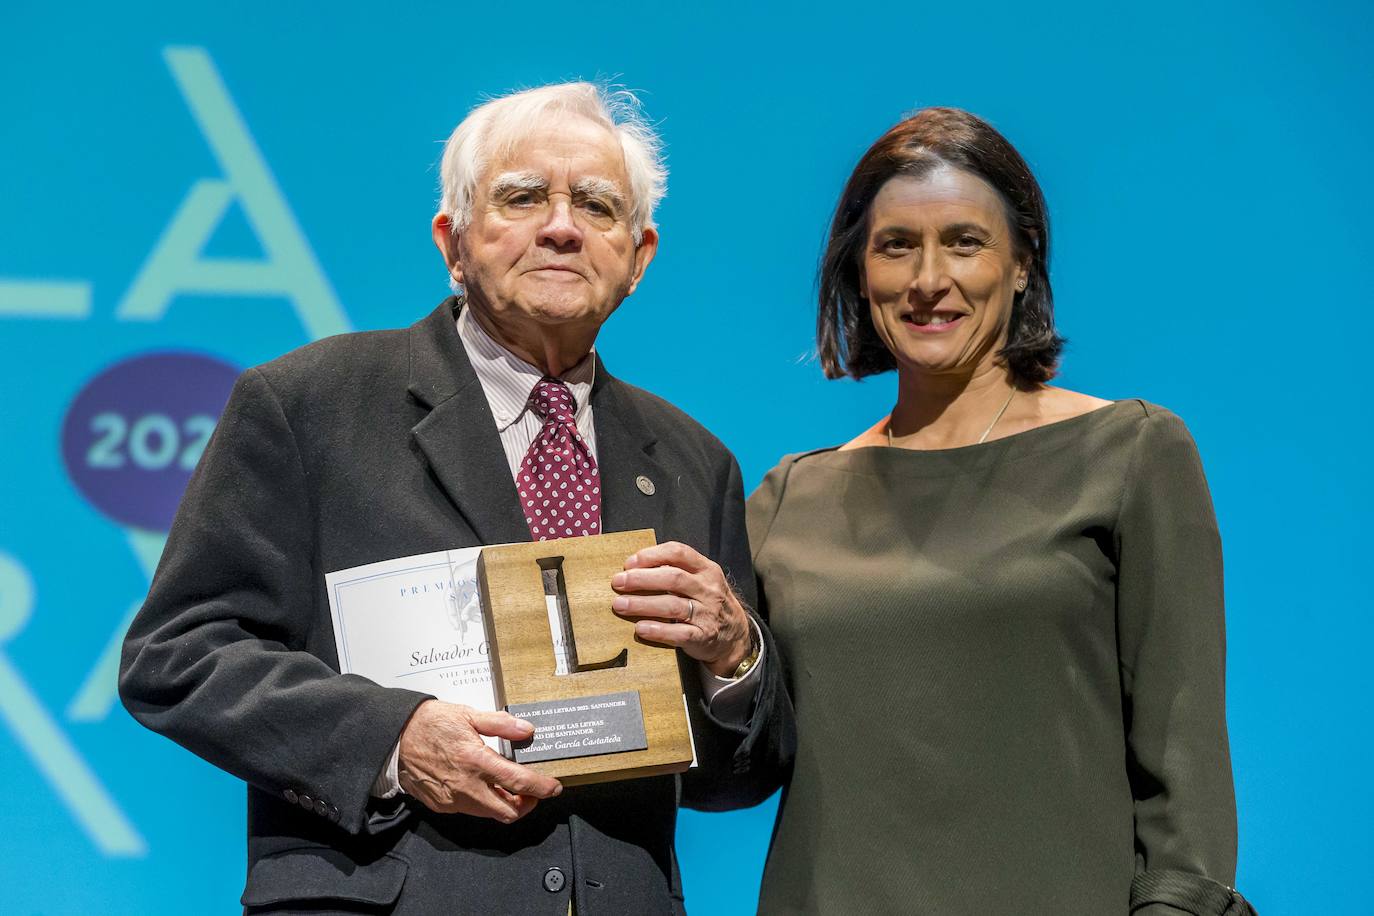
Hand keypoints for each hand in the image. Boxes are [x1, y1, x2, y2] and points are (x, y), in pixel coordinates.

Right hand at [397, 700, 561, 821]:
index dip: (541, 787)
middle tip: (532, 791)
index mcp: (476, 760)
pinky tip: (483, 786)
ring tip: (508, 787)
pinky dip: (483, 803)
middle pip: (508, 811)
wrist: (395, 738)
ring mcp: (453, 800)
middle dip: (526, 804)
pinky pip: (470, 811)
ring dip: (505, 805)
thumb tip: (526, 730)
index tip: (553, 788)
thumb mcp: (467, 715)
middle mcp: (466, 786)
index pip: (518, 782)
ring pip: (489, 814)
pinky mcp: (442, 806)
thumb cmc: (429, 723)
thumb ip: (500, 724)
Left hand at [610, 541, 752, 677]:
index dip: (652, 555)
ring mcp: (707, 613)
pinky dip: (659, 631)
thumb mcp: (700, 580)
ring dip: (643, 604)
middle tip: (618, 582)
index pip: (679, 553)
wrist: (734, 635)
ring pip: (673, 606)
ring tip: (620, 605)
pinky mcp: (703, 636)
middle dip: (642, 579)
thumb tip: (634, 568)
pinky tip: (641, 629)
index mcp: (706, 569)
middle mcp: (708, 589)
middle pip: (673, 578)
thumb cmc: (707, 602)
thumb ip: (676, 571)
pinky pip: (679, 633)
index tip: (629, 563)